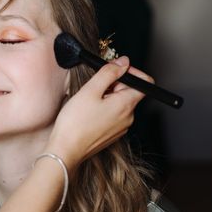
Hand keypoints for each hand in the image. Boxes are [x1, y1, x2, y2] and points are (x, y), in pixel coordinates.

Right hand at [47, 56, 152, 171]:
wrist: (66, 150)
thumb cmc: (75, 123)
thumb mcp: (90, 90)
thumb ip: (109, 72)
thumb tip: (123, 62)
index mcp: (126, 105)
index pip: (145, 83)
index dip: (131, 72)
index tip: (116, 70)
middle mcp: (128, 117)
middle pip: (130, 92)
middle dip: (114, 84)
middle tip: (94, 86)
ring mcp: (121, 127)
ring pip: (120, 103)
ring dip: (107, 96)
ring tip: (88, 101)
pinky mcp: (112, 134)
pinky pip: (113, 115)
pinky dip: (103, 108)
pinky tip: (88, 112)